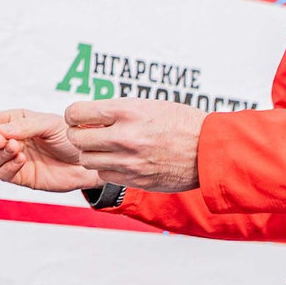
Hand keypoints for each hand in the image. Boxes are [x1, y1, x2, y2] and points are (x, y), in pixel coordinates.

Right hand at [0, 108, 100, 193]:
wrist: (88, 161)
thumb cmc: (71, 138)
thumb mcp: (49, 124)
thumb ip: (24, 126)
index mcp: (17, 121)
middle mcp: (13, 140)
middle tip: (1, 140)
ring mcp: (16, 159)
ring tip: (16, 148)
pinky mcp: (21, 176)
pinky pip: (4, 174)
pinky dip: (8, 167)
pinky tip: (21, 159)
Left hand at [66, 99, 204, 192]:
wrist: (211, 150)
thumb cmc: (183, 123)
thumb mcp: (149, 105)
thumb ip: (118, 111)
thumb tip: (90, 115)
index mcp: (126, 111)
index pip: (76, 113)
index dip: (74, 115)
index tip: (79, 117)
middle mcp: (124, 136)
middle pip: (76, 139)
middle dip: (78, 135)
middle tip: (87, 133)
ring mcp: (129, 161)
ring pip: (87, 160)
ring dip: (91, 153)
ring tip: (105, 147)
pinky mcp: (135, 180)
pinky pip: (104, 175)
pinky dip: (107, 168)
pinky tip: (119, 160)